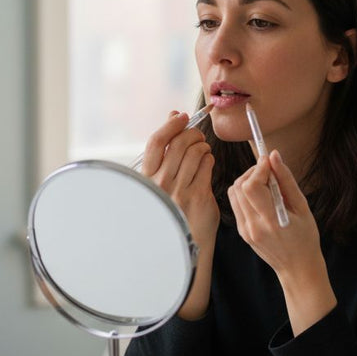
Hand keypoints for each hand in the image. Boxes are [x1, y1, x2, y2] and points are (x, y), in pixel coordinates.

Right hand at [142, 111, 218, 250]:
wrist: (182, 240)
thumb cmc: (170, 205)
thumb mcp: (160, 178)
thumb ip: (166, 148)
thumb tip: (173, 114)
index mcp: (147, 179)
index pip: (156, 141)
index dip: (171, 124)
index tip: (181, 116)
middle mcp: (161, 184)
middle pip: (181, 143)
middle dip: (193, 134)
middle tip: (197, 137)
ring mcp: (181, 191)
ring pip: (197, 152)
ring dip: (203, 146)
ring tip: (203, 150)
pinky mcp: (200, 197)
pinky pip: (208, 164)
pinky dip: (209, 159)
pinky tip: (207, 163)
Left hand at [228, 150, 336, 334]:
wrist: (297, 268)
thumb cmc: (306, 238)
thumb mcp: (302, 207)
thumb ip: (286, 180)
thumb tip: (273, 155)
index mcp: (271, 221)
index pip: (251, 186)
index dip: (258, 169)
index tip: (270, 162)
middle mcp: (253, 226)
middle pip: (239, 187)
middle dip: (252, 172)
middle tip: (270, 172)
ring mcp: (245, 230)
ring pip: (234, 193)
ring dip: (247, 181)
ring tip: (266, 184)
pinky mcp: (242, 231)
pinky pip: (236, 203)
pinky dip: (246, 193)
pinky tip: (262, 197)